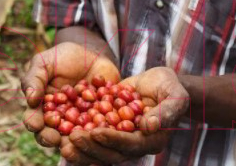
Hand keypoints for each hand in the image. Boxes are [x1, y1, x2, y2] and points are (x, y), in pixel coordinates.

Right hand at [21, 42, 119, 149]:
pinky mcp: (99, 121)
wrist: (92, 53)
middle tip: (54, 139)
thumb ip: (35, 79)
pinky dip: (99, 131)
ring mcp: (80, 123)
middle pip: (51, 135)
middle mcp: (59, 121)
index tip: (36, 124)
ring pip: (75, 138)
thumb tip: (30, 99)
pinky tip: (101, 130)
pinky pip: (99, 129)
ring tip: (76, 140)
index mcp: (41, 108)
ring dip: (74, 141)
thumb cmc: (63, 57)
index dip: (33, 123)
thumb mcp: (44, 62)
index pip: (33, 119)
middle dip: (51, 138)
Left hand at [59, 67, 188, 164]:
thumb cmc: (170, 87)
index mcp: (151, 140)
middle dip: (91, 146)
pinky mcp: (109, 131)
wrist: (158, 83)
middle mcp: (134, 145)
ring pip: (98, 150)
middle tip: (73, 137)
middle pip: (111, 153)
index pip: (130, 144)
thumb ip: (166, 110)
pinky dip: (78, 139)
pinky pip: (92, 139)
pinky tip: (61, 133)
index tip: (96, 131)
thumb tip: (150, 126)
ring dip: (81, 148)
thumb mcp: (174, 95)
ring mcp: (120, 140)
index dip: (113, 139)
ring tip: (63, 142)